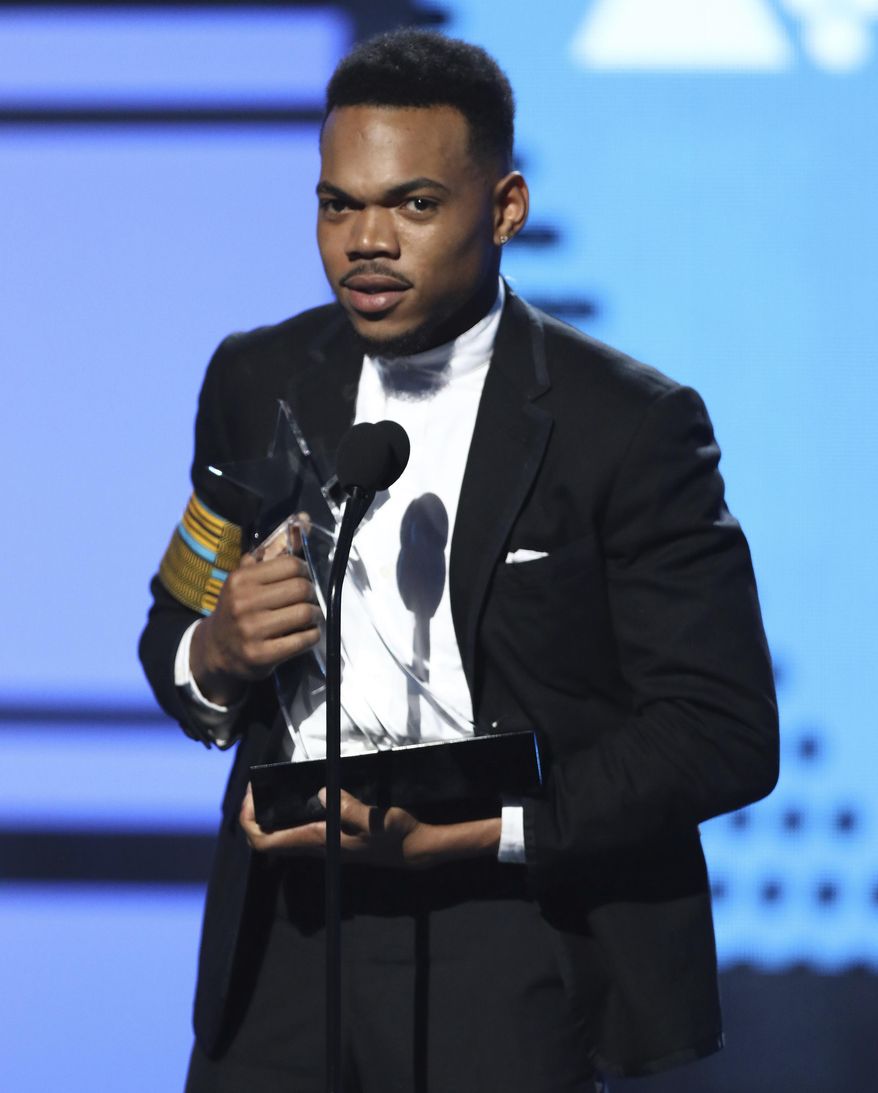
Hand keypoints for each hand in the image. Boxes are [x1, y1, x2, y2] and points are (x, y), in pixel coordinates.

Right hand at [191, 527, 320, 704]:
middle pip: (302, 589)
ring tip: (309, 618)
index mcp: (241, 579)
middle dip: (311, 594)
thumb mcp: (248, 576)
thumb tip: (305, 520)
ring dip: (315, 616)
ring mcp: (251, 631)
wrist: (215, 650)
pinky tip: (306, 634)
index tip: (301, 579)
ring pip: (306, 614)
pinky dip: (312, 636)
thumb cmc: (238, 607)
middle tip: (307, 600)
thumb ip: (276, 549)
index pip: (291, 565)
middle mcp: (243, 603)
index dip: (304, 571)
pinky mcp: (261, 656)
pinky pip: (303, 640)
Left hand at [239, 785, 501, 869]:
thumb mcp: (374, 819)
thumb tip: (322, 793)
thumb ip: (347, 808)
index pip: (266, 842)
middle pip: (267, 841)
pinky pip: (296, 832)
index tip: (249, 795)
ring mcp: (321, 845)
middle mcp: (314, 846)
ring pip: (280, 837)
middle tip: (255, 789)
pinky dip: (286, 817)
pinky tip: (297, 798)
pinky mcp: (330, 840)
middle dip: (252, 817)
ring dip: (268, 817)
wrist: (415, 849)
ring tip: (269, 791)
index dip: (249, 821)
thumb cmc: (394, 835)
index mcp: (317, 841)